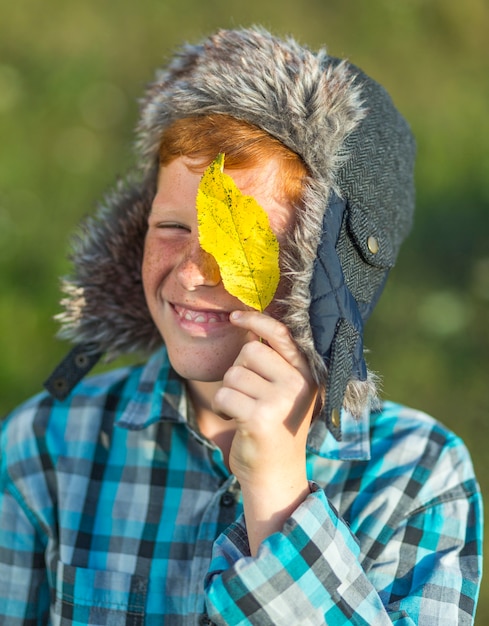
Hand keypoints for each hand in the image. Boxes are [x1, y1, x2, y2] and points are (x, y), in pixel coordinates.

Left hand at [212, 310, 316, 553]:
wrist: (276, 475)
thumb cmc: (275, 428)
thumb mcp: (284, 392)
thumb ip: (275, 362)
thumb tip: (248, 322)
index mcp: (306, 373)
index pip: (280, 333)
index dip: (256, 321)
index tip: (234, 316)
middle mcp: (298, 383)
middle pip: (248, 352)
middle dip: (238, 372)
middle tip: (249, 397)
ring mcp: (281, 400)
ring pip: (233, 374)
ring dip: (228, 393)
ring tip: (244, 412)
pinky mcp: (260, 417)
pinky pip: (224, 395)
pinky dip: (222, 408)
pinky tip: (236, 421)